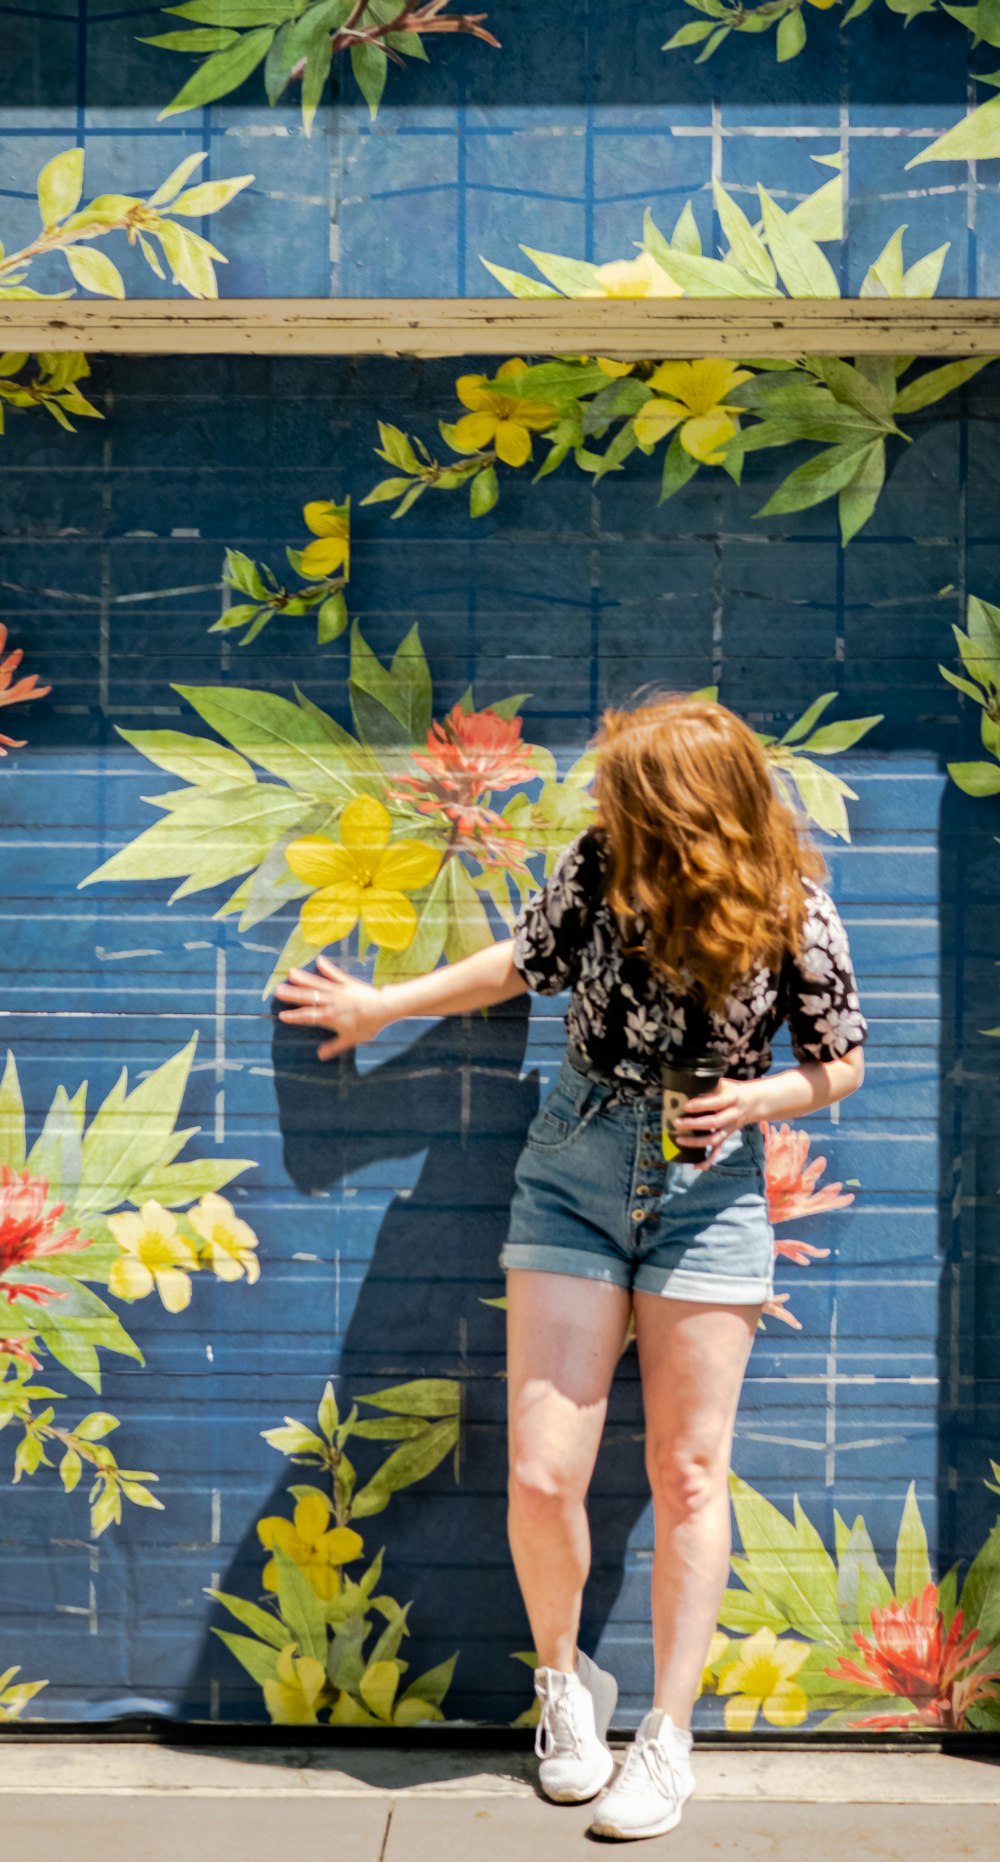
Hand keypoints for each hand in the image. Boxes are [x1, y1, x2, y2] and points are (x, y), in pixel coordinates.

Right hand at [275, 955, 389, 1059]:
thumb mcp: (351, 1039)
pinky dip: (327, 967)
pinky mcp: (348, 983)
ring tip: (291, 972)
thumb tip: (320, 1056)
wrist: (384, 1007)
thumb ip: (334, 1046)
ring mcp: (338, 990)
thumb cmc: (368, 1025)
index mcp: (329, 1016)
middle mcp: (330, 1001)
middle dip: (292, 994)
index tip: (282, 1015)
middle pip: (308, 997)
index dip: (294, 1017)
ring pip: (317, 984)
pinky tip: (319, 960)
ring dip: (304, 978)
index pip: (308, 1016)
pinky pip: (335, 974)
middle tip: (278, 990)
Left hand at [672, 1076, 764, 1167]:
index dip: (701, 1104)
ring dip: (697, 1142)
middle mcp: (732, 1115)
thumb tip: (685, 1082)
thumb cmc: (733, 1090)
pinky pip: (718, 1150)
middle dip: (694, 1124)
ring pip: (715, 1139)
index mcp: (731, 1098)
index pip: (716, 1103)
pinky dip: (707, 1160)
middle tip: (677, 1122)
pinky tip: (695, 1166)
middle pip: (714, 1122)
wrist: (754, 1102)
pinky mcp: (726, 1136)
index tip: (686, 1105)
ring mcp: (730, 1128)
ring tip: (679, 1140)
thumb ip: (708, 1085)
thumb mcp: (724, 1084)